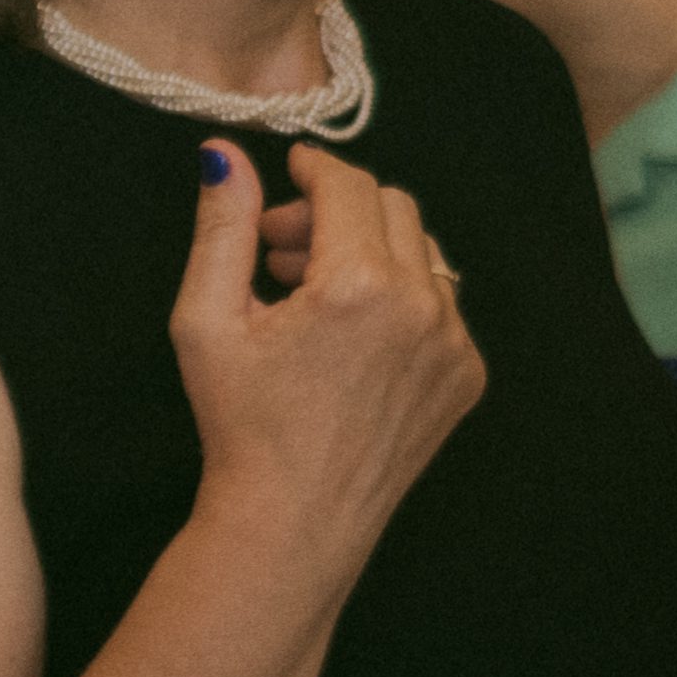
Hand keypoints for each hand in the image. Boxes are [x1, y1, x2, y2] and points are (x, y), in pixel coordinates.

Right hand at [163, 135, 478, 566]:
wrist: (294, 521)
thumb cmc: (243, 425)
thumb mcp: (208, 320)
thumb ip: (223, 227)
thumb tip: (227, 156)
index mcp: (360, 285)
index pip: (349, 185)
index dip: (314, 170)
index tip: (290, 171)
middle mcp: (423, 306)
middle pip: (391, 209)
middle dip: (336, 212)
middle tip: (281, 247)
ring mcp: (455, 343)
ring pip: (421, 254)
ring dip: (369, 253)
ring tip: (307, 293)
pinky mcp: (468, 375)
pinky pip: (440, 307)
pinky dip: (399, 301)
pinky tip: (349, 338)